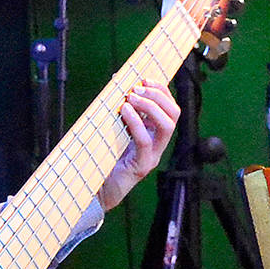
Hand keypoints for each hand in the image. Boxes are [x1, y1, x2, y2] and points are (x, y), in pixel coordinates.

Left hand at [98, 80, 179, 210]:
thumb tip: (118, 81)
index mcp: (154, 134)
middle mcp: (158, 145)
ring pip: (166, 126)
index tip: (145, 78)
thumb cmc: (102, 159)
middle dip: (159, 95)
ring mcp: (152, 156)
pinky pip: (145, 141)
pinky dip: (136, 122)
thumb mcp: (114, 130)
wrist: (95, 190)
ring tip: (131, 97)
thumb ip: (120, 111)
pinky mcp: (141, 166)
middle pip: (174, 114)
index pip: (170, 108)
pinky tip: (125, 111)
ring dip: (150, 106)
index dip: (162, 90)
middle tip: (137, 87)